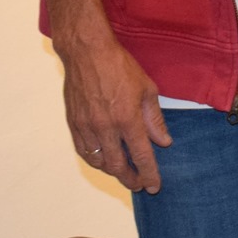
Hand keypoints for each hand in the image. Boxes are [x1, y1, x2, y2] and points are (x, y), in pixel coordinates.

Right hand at [57, 33, 170, 192]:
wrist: (86, 52)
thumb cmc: (119, 66)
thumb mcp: (147, 89)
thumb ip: (154, 119)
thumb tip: (163, 142)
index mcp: (127, 119)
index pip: (141, 156)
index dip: (149, 174)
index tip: (153, 186)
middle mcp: (105, 127)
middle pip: (118, 166)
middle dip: (130, 179)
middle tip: (139, 184)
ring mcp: (87, 126)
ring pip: (99, 162)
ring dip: (112, 172)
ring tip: (123, 172)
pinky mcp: (73, 123)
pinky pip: (83, 151)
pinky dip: (95, 160)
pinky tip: (103, 160)